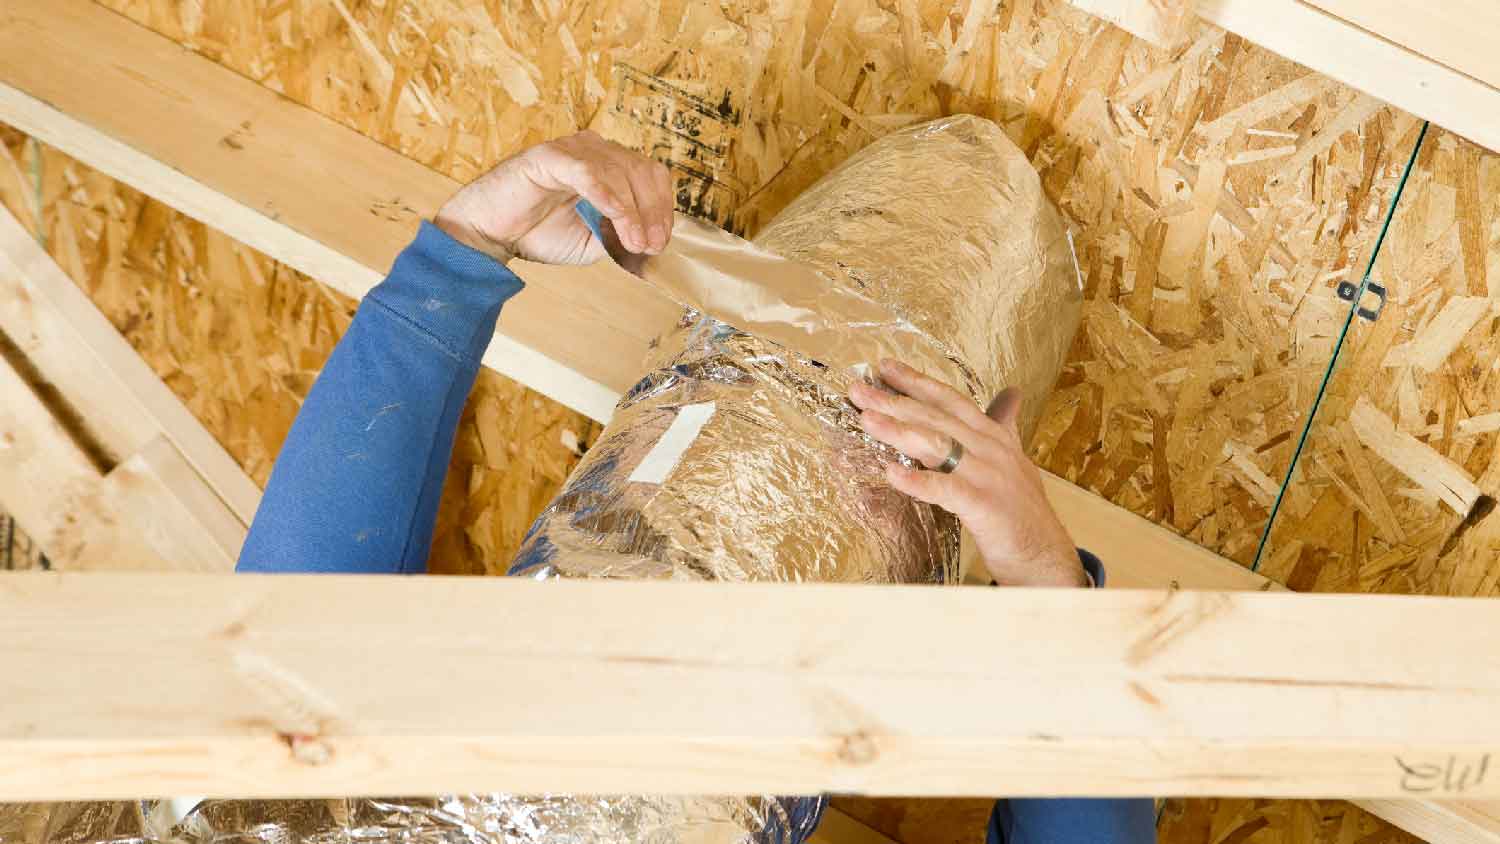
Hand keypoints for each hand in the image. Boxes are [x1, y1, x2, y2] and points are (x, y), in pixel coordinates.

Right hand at [434, 130, 673, 265]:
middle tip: (650, 245)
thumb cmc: (539, 233)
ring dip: (632, 211)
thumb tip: (653, 242)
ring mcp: (571, 151)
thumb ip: (622, 235)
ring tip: (633, 241)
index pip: (651, 175)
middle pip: (641, 170)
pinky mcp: (548, 157)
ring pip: (618, 171)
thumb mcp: (594, 241)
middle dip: (652, 211)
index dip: (662, 207)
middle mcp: (593, 151)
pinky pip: (585, 170)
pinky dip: (606, 194)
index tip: (660, 241)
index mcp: (607, 166)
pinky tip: (615, 216)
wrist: (491, 234)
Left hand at [849, 360, 1086, 586]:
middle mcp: (991, 449)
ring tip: (867, 420)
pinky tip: (891, 473)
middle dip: (894, 401)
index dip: (917, 381)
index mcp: (993, 435)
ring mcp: (989, 476)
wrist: (1046, 555)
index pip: (950, 399)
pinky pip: (945, 490)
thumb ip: (1004, 425)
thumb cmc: (1023, 510)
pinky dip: (917, 481)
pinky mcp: (984, 506)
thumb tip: (1010, 393)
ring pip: (938, 445)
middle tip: (858, 390)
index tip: (884, 367)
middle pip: (936, 417)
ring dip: (899, 431)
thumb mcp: (1014, 459)